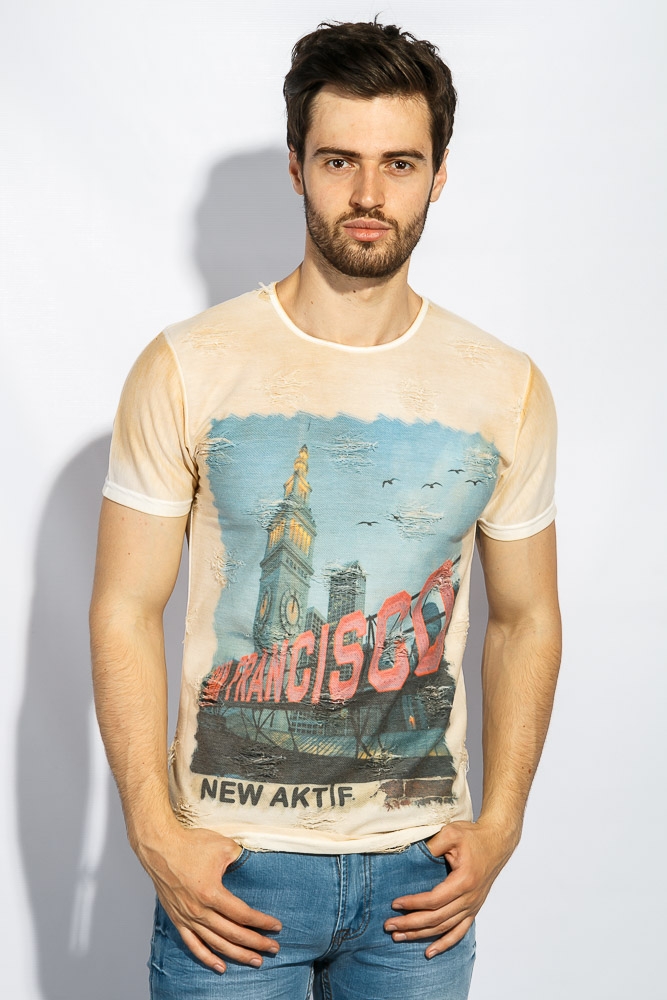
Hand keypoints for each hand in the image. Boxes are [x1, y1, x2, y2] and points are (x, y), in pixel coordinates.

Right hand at [138, 822, 281, 973]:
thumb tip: (254, 864)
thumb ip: (241, 858)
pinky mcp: (177, 920)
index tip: (276, 926)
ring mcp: (187, 917)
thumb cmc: (191, 844)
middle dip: (256, 942)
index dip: (262, 922)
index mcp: (211, 893)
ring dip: (237, 954)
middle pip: (233, 934)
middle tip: (273, 948)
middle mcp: (199, 910)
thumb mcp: (224, 846)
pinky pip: (193, 945)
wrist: (159, 847)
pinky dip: (208, 958)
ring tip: (255, 960)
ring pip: (216, 943)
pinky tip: (221, 967)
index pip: (243, 914)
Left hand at [384, 820, 517, 957]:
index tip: (394, 904)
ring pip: (444, 928)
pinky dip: (444, 944)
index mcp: (464, 881)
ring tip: (399, 936)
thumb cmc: (472, 836)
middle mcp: (470, 898)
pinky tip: (429, 952)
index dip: (413, 904)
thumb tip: (412, 856)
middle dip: (410, 924)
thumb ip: (433, 844)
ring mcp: (472, 906)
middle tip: (389, 926)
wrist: (496, 843)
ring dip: (421, 935)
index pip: (434, 900)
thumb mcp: (451, 832)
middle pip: (437, 918)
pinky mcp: (473, 910)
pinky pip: (459, 932)